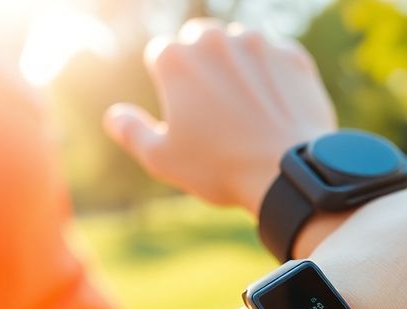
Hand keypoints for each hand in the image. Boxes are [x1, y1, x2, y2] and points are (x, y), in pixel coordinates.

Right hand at [104, 19, 336, 214]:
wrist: (286, 171)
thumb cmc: (219, 167)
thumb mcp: (161, 158)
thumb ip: (131, 131)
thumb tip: (114, 116)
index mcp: (176, 58)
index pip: (160, 53)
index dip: (166, 81)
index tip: (180, 108)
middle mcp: (215, 39)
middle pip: (199, 38)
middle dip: (200, 64)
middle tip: (210, 104)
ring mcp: (258, 44)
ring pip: (239, 43)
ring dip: (237, 64)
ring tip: (244, 106)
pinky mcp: (292, 56)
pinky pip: (275, 57)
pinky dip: (272, 75)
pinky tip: (273, 106)